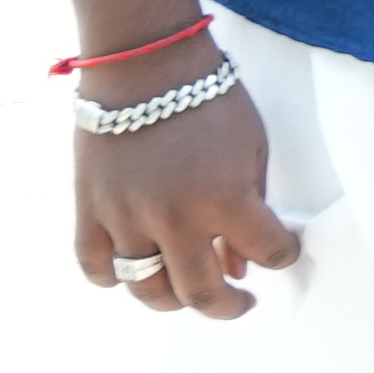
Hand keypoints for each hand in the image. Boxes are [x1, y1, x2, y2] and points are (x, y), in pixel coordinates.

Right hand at [76, 56, 300, 321]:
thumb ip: (252, 207)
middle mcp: (175, 219)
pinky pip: (94, 265)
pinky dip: (112, 276)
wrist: (146, 66)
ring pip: (145, 289)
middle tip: (239, 302)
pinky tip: (133, 267)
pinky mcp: (90, 209)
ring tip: (187, 290)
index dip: (283, 257)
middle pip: (200, 294)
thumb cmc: (209, 100)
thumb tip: (239, 261)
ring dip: (171, 300)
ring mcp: (127, 218)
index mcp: (226, 200)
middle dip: (228, 307)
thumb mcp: (252, 148)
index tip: (282, 253)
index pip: (269, 254)